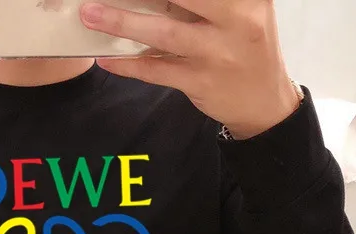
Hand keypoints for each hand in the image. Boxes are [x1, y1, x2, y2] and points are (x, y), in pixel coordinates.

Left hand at [80, 0, 300, 138]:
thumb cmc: (246, 46)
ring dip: (121, 22)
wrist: (265, 102)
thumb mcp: (242, 11)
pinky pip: (157, 70)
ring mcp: (218, 53)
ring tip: (90, 14)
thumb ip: (207, 1)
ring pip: (163, 33)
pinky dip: (128, 64)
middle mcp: (237, 19)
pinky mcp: (201, 82)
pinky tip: (107, 58)